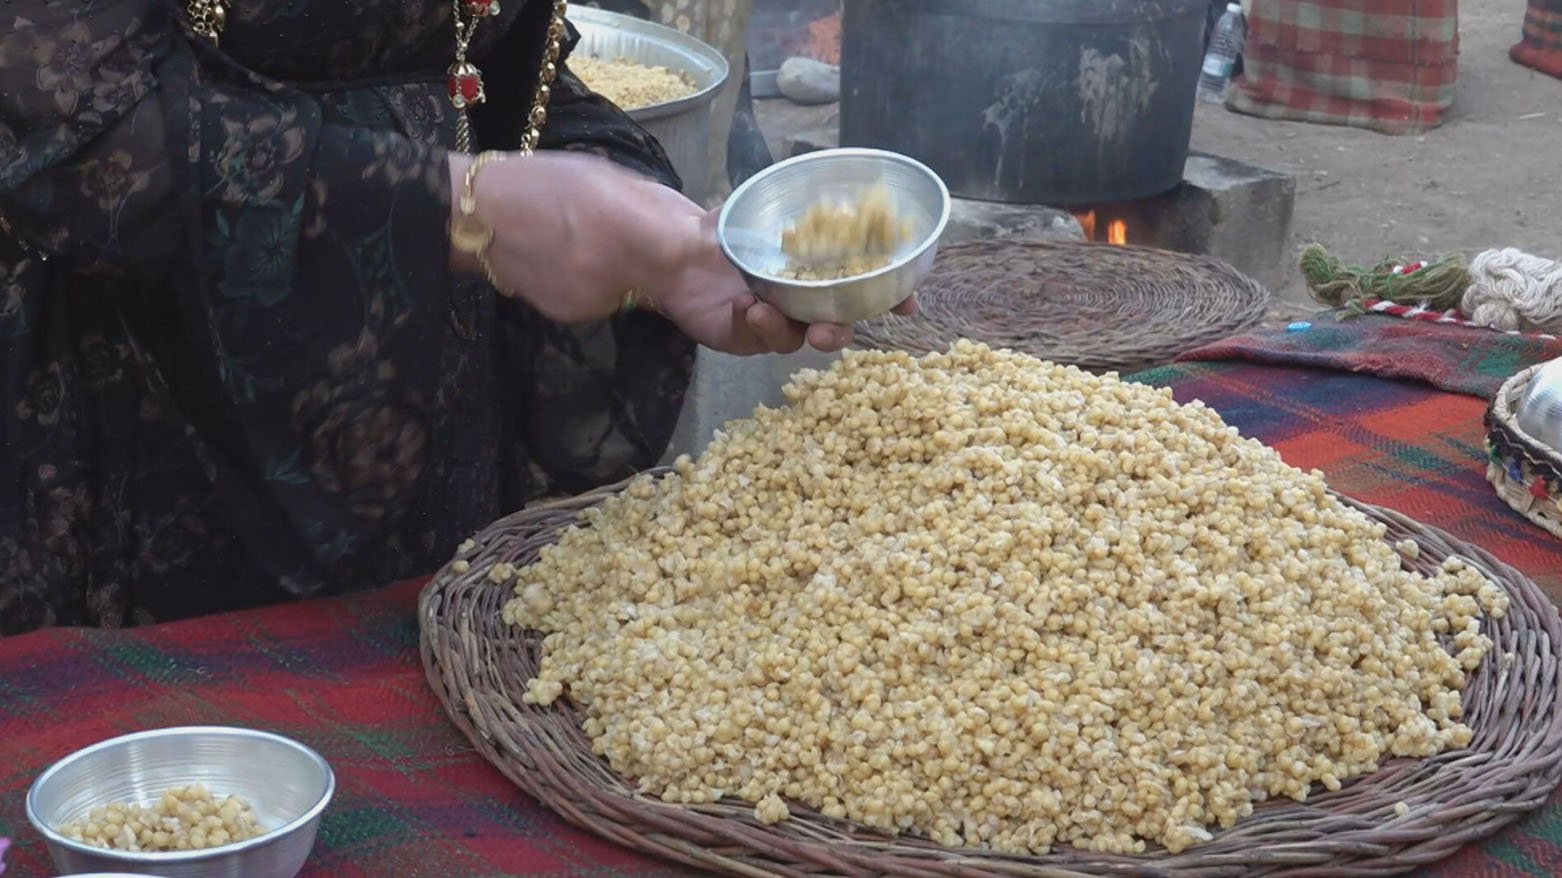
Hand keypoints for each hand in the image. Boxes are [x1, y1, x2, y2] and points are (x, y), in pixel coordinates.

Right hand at [449, 150, 696, 322]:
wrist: (476, 216)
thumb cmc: (543, 184)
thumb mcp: (609, 177)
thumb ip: (660, 204)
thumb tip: (703, 226)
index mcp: (624, 222)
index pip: (691, 252)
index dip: (711, 256)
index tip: (719, 253)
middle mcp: (611, 267)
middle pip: (671, 281)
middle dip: (681, 273)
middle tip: (664, 252)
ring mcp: (591, 297)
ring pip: (639, 292)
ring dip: (638, 275)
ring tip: (602, 244)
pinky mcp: (572, 314)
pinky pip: (607, 301)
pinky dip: (604, 284)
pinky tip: (579, 261)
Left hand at [646, 210, 918, 355]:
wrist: (671, 245)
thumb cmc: (722, 225)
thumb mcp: (763, 205)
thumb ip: (801, 204)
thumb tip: (853, 189)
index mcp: (815, 271)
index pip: (861, 287)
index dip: (889, 297)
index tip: (908, 304)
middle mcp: (800, 299)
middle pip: (836, 324)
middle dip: (839, 330)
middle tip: (828, 329)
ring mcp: (773, 321)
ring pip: (796, 339)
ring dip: (786, 328)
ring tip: (765, 310)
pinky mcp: (744, 337)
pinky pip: (758, 340)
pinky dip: (754, 324)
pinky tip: (743, 304)